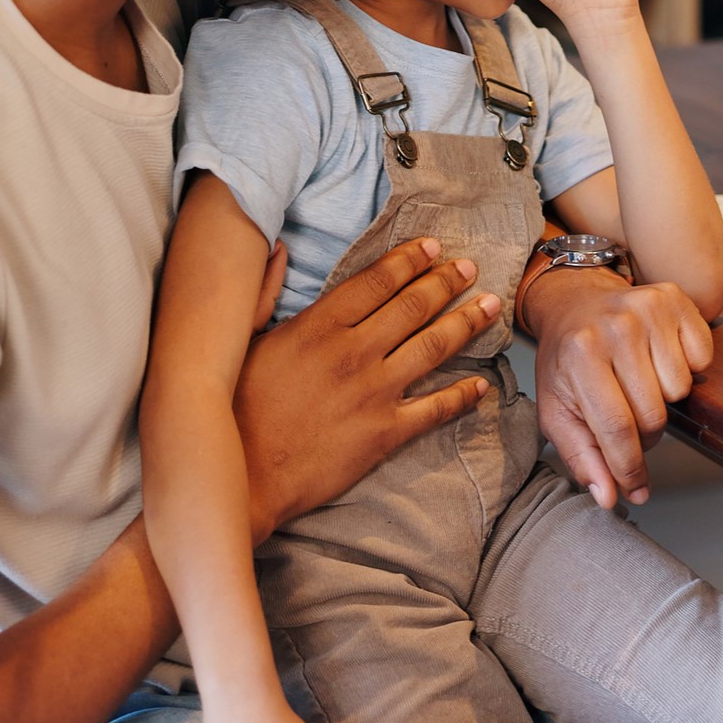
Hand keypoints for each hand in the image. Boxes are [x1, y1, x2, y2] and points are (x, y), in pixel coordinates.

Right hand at [234, 238, 501, 535]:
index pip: (375, 281)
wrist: (242, 477)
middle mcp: (353, 352)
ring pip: (432, 348)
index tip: (432, 246)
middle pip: (412, 306)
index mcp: (318, 326)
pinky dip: (462, 395)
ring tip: (490, 307)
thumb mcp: (241, 341)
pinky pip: (434, 409)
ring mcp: (373, 393)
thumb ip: (264, 292)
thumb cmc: (233, 410)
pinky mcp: (384, 434)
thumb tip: (275, 248)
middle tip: (470, 269)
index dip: (409, 260)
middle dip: (446, 282)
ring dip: (465, 324)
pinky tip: (481, 384)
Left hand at [522, 265, 714, 508]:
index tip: (635, 489)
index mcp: (581, 355)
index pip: (617, 428)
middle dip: (644, 433)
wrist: (574, 303)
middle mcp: (616, 327)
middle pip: (654, 414)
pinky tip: (658, 359)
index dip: (629, 468)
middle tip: (627, 420)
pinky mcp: (675, 299)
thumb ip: (581, 457)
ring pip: (681, 389)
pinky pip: (702, 358)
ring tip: (639, 383)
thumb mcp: (557, 410)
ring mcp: (649, 308)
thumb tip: (609, 498)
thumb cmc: (566, 361)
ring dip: (663, 398)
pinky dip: (686, 367)